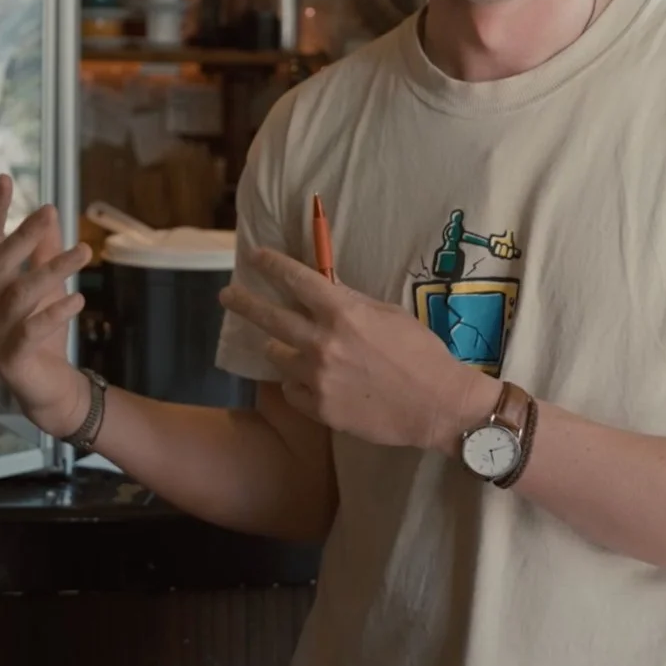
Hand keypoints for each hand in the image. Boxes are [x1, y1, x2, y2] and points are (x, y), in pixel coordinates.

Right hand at [0, 175, 90, 437]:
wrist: (46, 388)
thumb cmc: (43, 333)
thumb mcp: (47, 288)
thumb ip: (44, 254)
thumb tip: (50, 213)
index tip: (5, 179)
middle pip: (0, 263)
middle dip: (23, 235)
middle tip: (49, 211)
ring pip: (21, 294)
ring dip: (52, 270)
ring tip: (83, 252)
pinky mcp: (11, 357)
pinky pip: (31, 329)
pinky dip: (54, 312)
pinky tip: (76, 298)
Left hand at [218, 247, 495, 453]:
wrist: (439, 405)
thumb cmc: (421, 354)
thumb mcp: (389, 315)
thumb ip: (351, 302)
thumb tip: (325, 288)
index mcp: (344, 313)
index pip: (297, 280)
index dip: (272, 265)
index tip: (255, 257)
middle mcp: (323, 343)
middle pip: (270, 317)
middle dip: (244, 302)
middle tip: (227, 295)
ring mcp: (318, 378)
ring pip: (277, 355)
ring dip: (280, 347)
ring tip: (286, 347)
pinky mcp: (319, 408)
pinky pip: (291, 389)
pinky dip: (297, 383)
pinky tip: (313, 382)